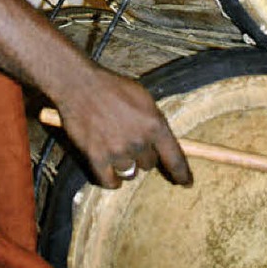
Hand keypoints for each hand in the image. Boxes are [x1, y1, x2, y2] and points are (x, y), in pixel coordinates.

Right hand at [54, 67, 192, 188]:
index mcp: (155, 124)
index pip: (175, 158)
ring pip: (130, 172)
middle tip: (129, 139)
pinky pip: (109, 181)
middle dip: (143, 154)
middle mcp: (139, 141)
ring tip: (115, 147)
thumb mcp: (143, 98)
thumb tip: (162, 143)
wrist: (80, 84)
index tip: (186, 183)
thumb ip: (154, 121)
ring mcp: (118, 151)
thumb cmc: (113, 87)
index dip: (182, 174)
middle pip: (150, 164)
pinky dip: (111, 179)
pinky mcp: (97, 157)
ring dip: (126, 164)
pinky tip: (110, 171)